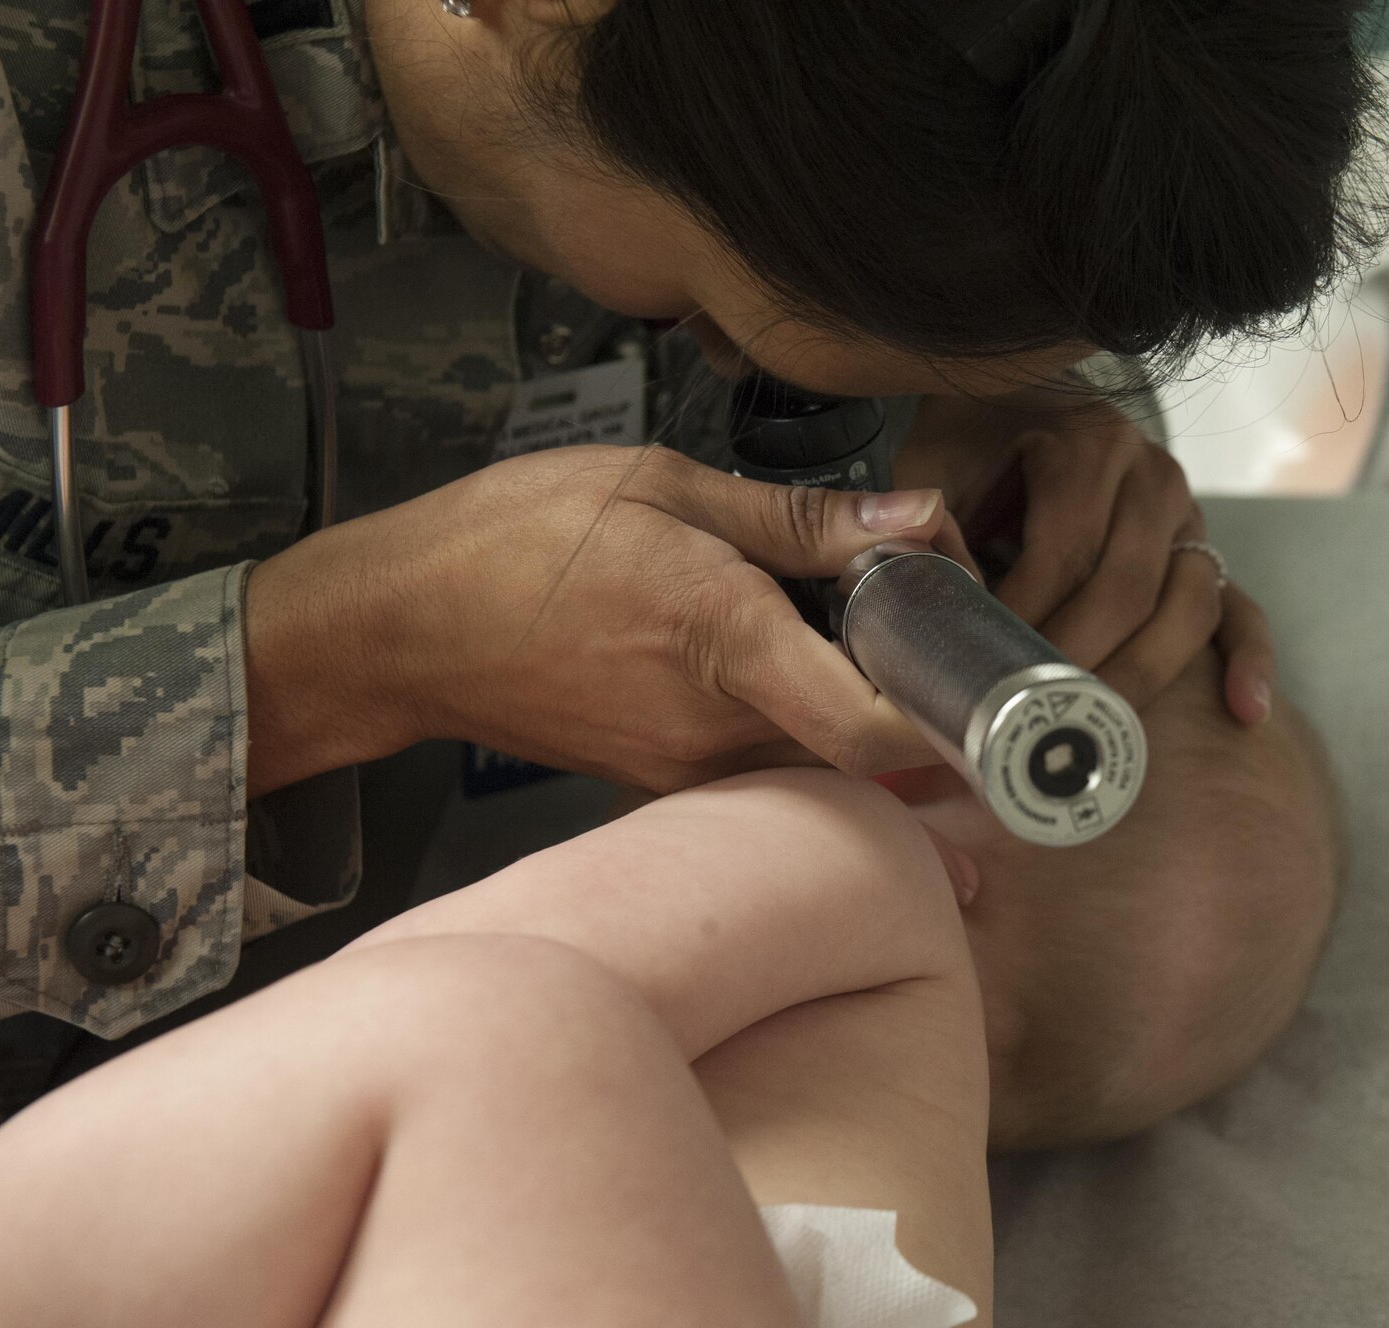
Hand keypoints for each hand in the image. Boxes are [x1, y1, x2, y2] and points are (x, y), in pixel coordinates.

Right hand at [245, 446, 965, 795]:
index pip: (869, 726)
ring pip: (819, 772)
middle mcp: (711, 728)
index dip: (949, 724)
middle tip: (955, 647)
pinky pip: (763, 774)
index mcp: (722, 639)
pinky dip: (809, 743)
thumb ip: (797, 518)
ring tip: (887, 660)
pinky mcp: (659, 782)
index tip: (991, 690)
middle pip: (866, 756)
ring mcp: (684, 770)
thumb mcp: (660, 484)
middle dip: (928, 713)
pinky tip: (810, 686)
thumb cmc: (510, 539)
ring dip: (873, 731)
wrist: (397, 627)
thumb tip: (914, 522)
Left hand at [899, 393, 1274, 722]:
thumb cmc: (972, 441)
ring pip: (1187, 605)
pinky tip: (1243, 711)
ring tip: (1100, 727)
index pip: (1065, 550)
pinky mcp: (1203, 553)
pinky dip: (1248, 658)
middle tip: (1030, 717)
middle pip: (1128, 587)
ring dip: (1144, 674)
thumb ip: (930, 526)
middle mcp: (1153, 475)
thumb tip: (934, 603)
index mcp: (1091, 443)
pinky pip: (1241, 606)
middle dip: (1078, 661)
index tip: (985, 671)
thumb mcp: (936, 464)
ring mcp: (1189, 516)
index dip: (1026, 619)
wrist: (1022, 399)